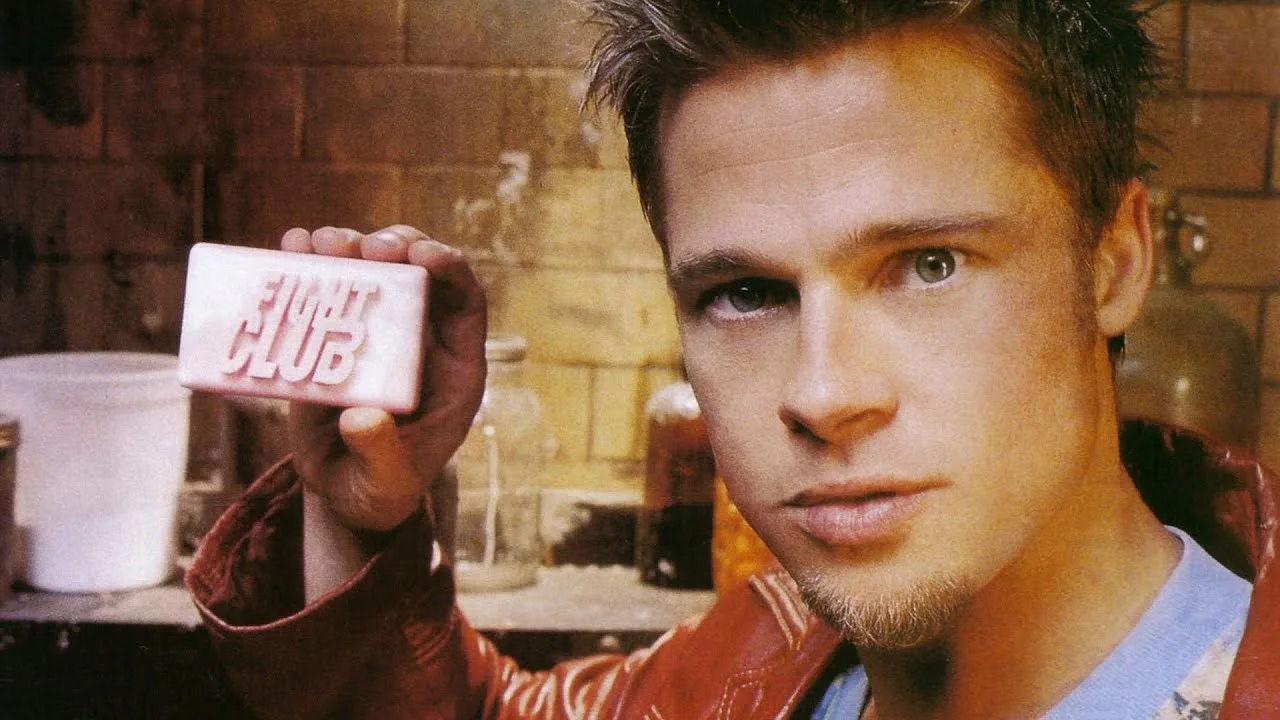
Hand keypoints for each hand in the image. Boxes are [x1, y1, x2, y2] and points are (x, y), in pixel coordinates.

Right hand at [281, 225, 486, 531]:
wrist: (344, 492)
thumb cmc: (380, 487)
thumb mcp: (385, 479)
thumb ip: (380, 452)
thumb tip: (362, 417)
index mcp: (453, 366)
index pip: (465, 301)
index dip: (449, 268)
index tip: (420, 255)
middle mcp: (419, 338)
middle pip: (418, 273)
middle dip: (393, 248)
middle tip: (362, 248)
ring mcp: (377, 332)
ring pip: (372, 270)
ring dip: (348, 247)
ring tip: (320, 244)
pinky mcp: (333, 333)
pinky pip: (327, 286)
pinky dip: (309, 262)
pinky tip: (290, 246)